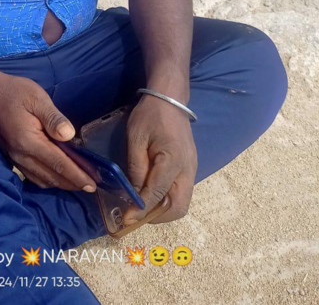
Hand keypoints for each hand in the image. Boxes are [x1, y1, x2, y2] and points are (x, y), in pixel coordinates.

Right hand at [0, 73, 97, 192]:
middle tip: (92, 186)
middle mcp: (21, 155)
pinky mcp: (13, 158)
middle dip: (73, 183)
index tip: (92, 184)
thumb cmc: (15, 92)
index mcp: (29, 141)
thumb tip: (69, 135)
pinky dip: (48, 180)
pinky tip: (58, 177)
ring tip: (79, 183)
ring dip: (61, 184)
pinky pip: (33, 176)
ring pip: (42, 180)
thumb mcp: (37, 98)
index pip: (58, 163)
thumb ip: (53, 118)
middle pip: (51, 176)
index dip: (76, 175)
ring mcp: (15, 158)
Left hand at [123, 94, 197, 224]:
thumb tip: (134, 193)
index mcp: (173, 161)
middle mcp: (187, 170)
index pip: (157, 194)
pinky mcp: (190, 168)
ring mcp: (192, 170)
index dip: (141, 209)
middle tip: (136, 214)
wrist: (170, 99)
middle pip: (178, 207)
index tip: (127, 219)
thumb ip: (136, 167)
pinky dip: (168, 200)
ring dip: (164, 211)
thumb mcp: (136, 138)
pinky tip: (152, 195)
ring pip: (182, 203)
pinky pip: (182, 193)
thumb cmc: (150, 115)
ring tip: (143, 207)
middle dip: (157, 217)